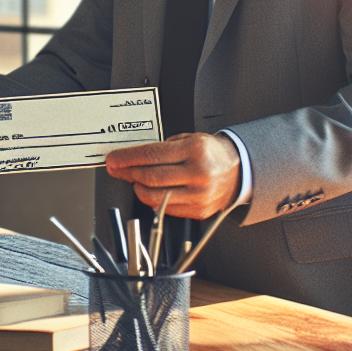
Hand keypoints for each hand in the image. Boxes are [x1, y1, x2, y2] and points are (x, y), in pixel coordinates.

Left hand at [105, 132, 240, 218]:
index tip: (113, 159)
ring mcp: (200, 195)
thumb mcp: (188, 139)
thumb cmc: (209, 153)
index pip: (152, 155)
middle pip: (150, 177)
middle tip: (117, 168)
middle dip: (128, 173)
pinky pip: (166, 209)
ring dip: (138, 188)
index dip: (127, 158)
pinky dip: (153, 200)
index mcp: (195, 150)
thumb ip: (162, 148)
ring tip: (134, 179)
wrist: (238, 171)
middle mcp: (199, 174)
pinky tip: (151, 190)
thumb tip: (131, 158)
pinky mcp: (199, 211)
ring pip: (155, 197)